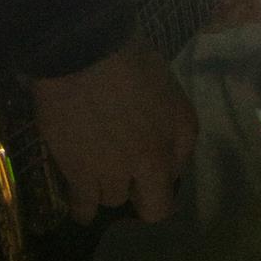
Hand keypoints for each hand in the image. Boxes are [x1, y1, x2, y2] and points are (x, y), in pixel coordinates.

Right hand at [31, 33, 197, 224]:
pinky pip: (85, 206)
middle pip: (156, 204)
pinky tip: (80, 207)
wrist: (82, 52)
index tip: (147, 161)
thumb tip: (153, 131)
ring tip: (92, 174)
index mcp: (181, 129)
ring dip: (107, 188)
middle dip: (143, 196)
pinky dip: (82, 209)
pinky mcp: (83, 176)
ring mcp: (119, 172)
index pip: (179, 168)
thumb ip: (164, 113)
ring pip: (115, 199)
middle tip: (127, 183)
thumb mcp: (162, 79)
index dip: (161, 165)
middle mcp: (156, 159)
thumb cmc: (123, 51)